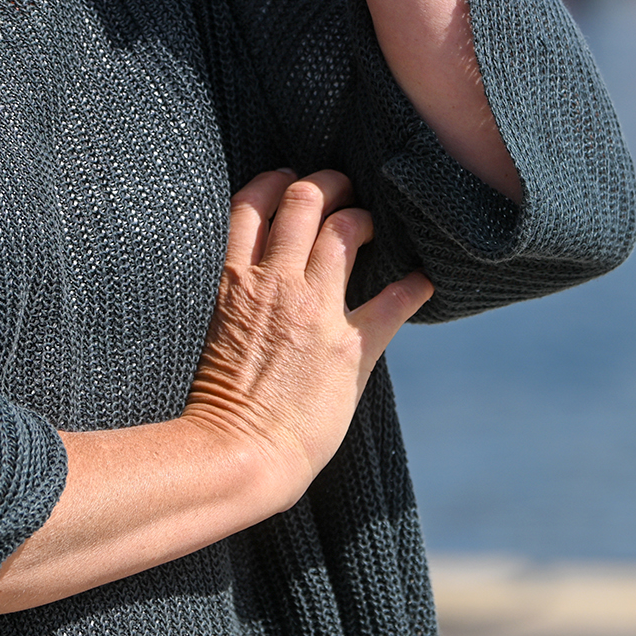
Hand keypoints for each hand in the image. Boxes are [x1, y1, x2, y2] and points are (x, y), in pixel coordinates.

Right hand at [181, 168, 434, 510]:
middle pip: (303, 201)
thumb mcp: (211, 332)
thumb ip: (234, 298)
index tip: (287, 181)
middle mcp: (275, 284)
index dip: (274, 183)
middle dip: (327, 184)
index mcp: (233, 281)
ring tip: (370, 224)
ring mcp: (314, 311)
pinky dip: (413, 286)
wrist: (237, 455)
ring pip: (344, 230)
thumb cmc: (213, 406)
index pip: (252, 204)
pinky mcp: (350, 346)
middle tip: (341, 187)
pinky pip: (392, 302)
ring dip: (362, 219)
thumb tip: (249, 279)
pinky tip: (423, 281)